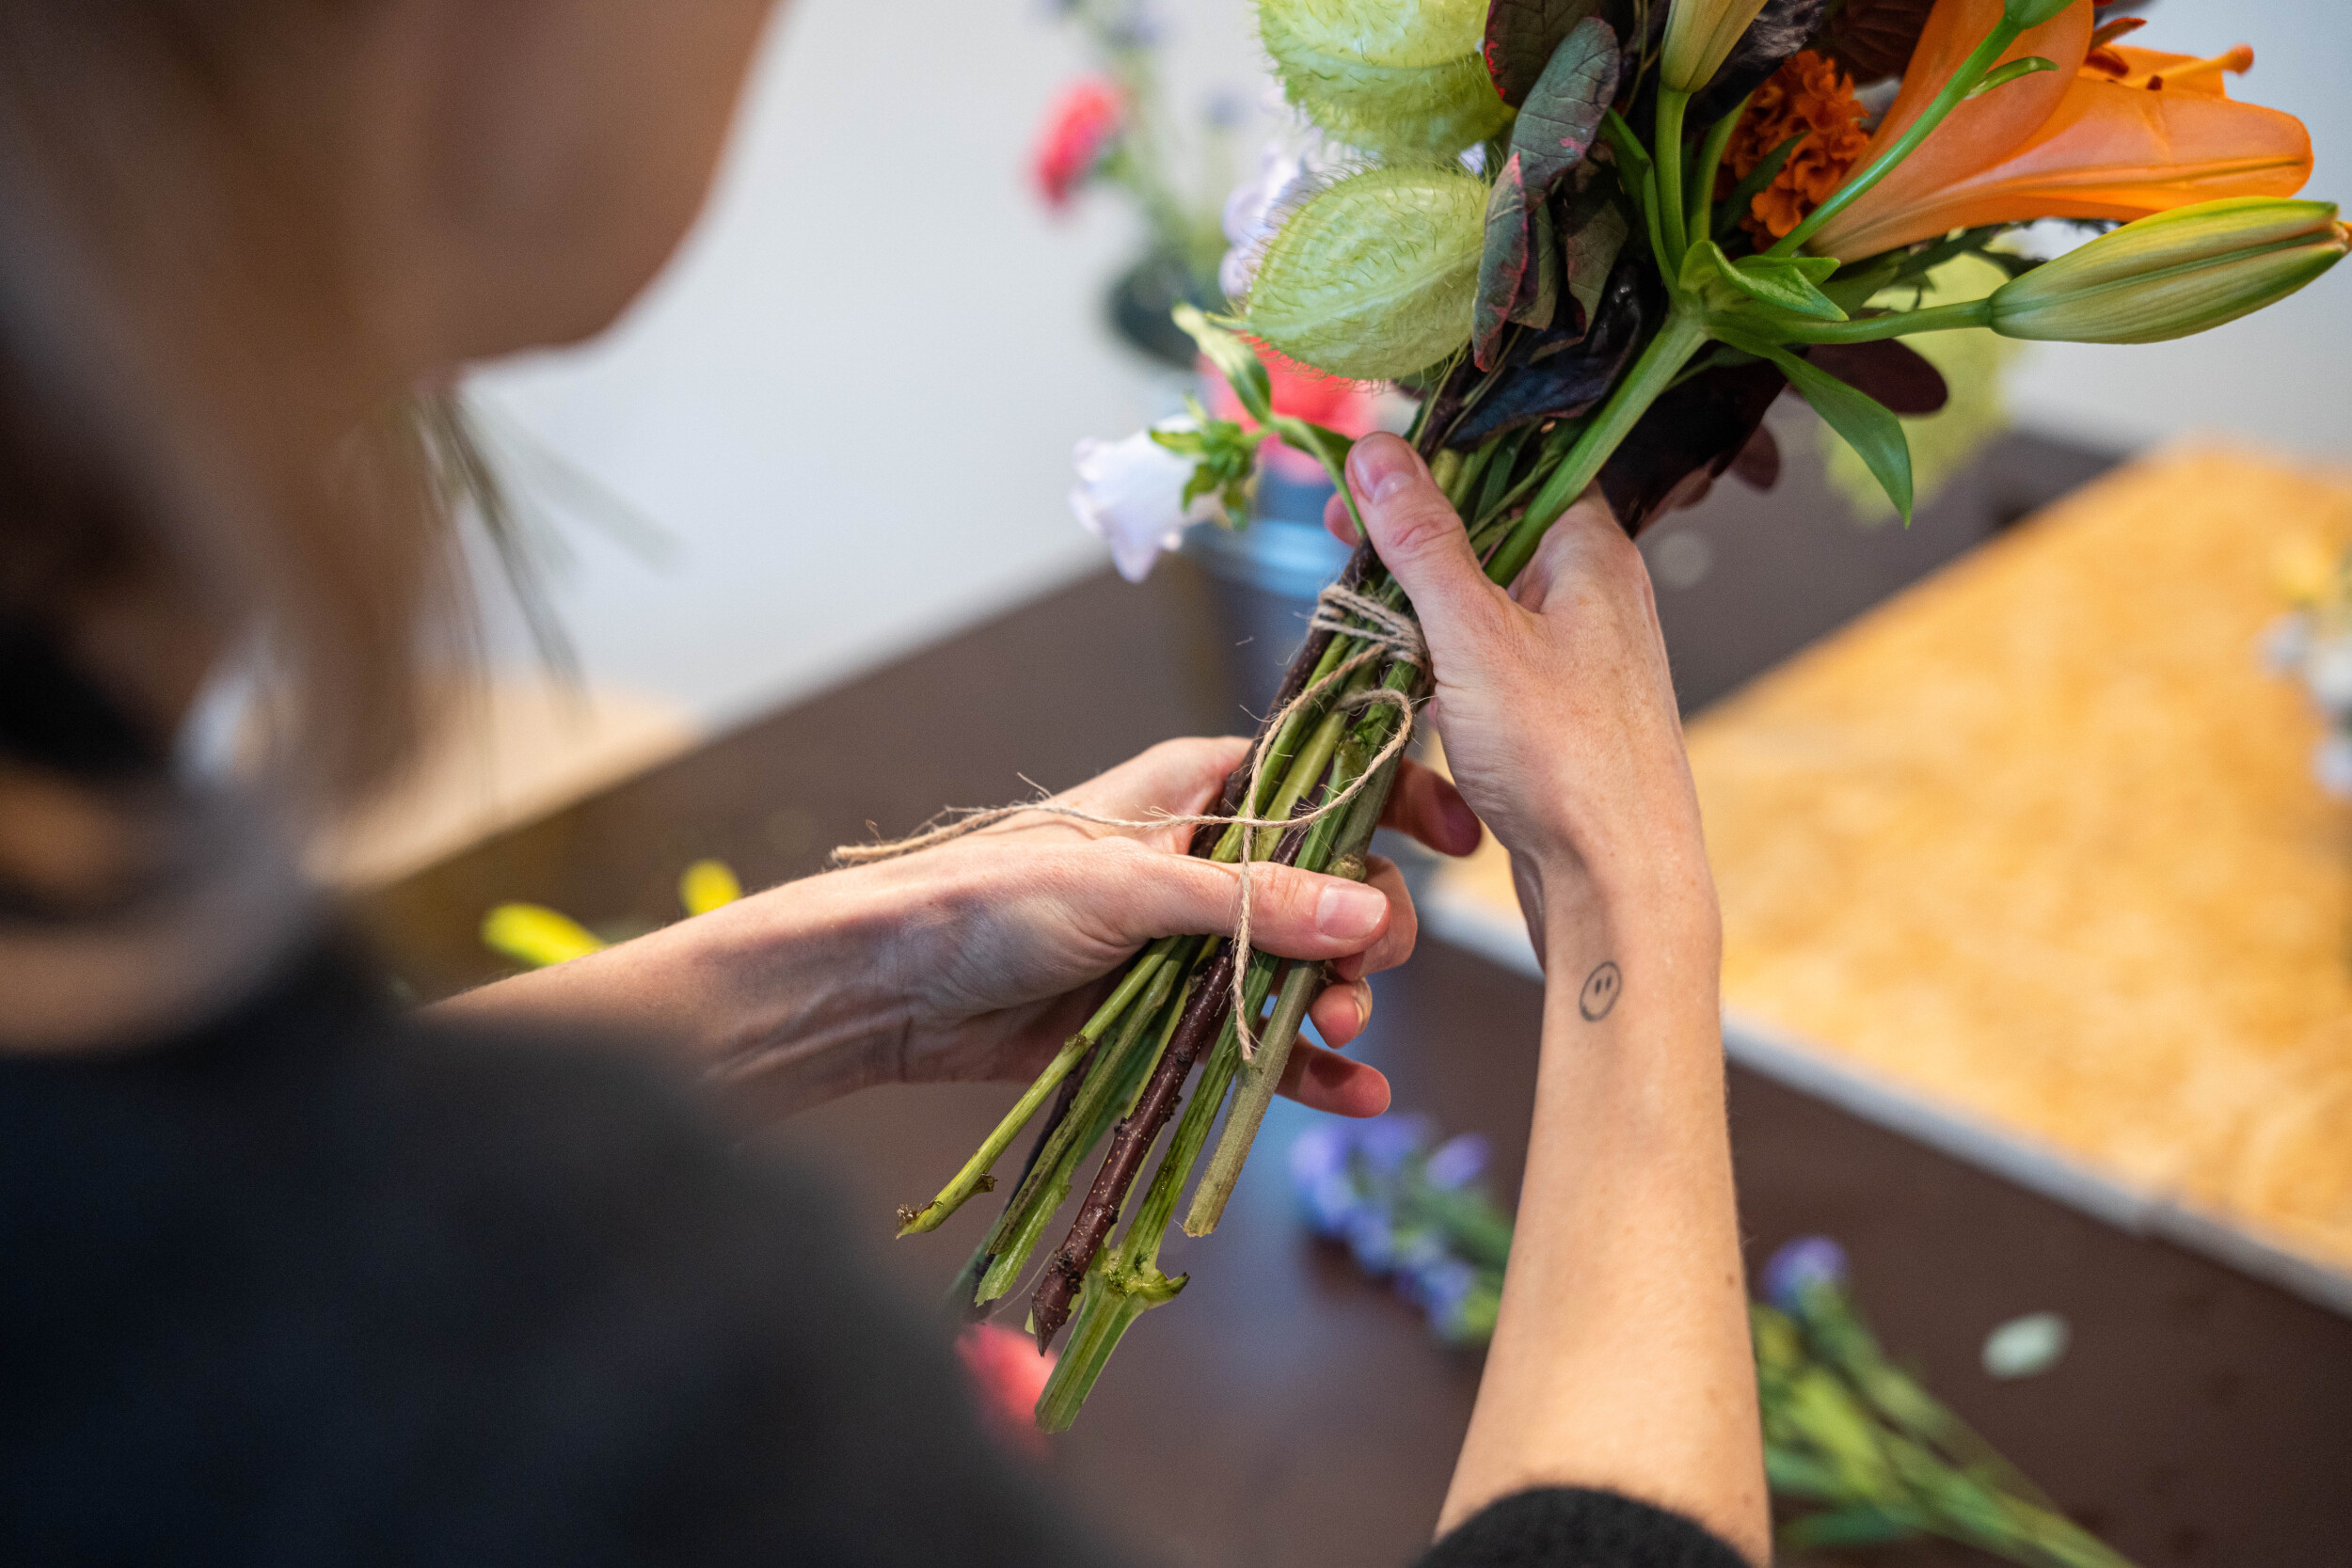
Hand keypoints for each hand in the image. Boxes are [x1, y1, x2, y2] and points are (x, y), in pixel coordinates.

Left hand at [821, 734, 1480, 1113]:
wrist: (897, 987)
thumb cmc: (995, 897)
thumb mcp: (1131, 888)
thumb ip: (1253, 902)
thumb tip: (1370, 910)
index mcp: (1203, 790)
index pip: (1326, 777)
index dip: (1396, 794)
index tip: (1459, 832)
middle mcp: (1212, 860)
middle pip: (1335, 885)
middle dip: (1367, 930)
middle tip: (1360, 975)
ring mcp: (1197, 944)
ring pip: (1307, 968)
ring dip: (1339, 1002)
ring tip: (1342, 1036)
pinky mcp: (1175, 1019)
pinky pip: (1262, 1041)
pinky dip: (1308, 1067)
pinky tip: (1354, 1095)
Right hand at [1324, 433, 1714, 952]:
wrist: (1617, 885)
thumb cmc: (1564, 759)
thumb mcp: (1474, 634)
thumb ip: (1422, 541)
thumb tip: (1379, 449)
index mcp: (1594, 557)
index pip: (1525, 468)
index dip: (1447, 460)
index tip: (1374, 465)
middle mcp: (1597, 601)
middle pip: (1498, 537)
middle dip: (1419, 537)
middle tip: (1343, 532)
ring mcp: (1582, 664)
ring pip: (1490, 607)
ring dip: (1425, 605)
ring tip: (1359, 606)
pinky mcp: (1560, 721)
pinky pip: (1493, 667)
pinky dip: (1445, 664)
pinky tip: (1403, 680)